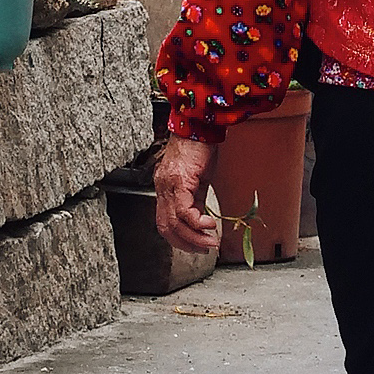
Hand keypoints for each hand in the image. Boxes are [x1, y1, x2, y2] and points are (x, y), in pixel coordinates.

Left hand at [155, 134, 219, 257]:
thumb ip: (196, 198)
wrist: (199, 125)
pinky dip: (197, 223)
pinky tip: (210, 225)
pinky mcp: (179, 182)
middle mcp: (162, 188)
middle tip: (204, 249)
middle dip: (186, 243)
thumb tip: (201, 217)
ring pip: (175, 223)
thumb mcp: (197, 177)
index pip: (163, 222)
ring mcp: (169, 186)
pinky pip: (185, 211)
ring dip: (194, 237)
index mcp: (165, 188)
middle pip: (166, 227)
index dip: (178, 238)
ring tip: (210, 241)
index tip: (194, 245)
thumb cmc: (198, 146)